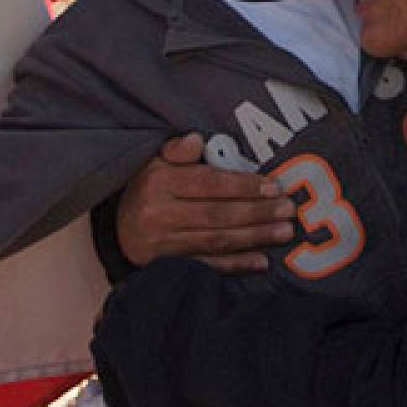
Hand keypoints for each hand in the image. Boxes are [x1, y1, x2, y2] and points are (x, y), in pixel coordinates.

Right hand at [117, 134, 297, 274]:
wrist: (118, 227)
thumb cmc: (148, 188)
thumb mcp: (155, 160)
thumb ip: (178, 150)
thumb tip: (196, 140)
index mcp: (159, 182)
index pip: (209, 184)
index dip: (244, 186)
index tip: (274, 187)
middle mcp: (159, 214)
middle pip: (217, 214)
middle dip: (258, 212)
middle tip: (288, 210)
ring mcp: (162, 244)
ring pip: (216, 240)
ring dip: (254, 237)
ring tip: (283, 232)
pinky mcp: (167, 266)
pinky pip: (207, 265)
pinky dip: (236, 265)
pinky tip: (261, 261)